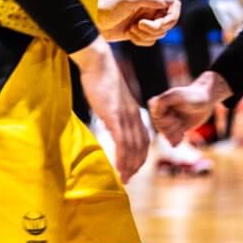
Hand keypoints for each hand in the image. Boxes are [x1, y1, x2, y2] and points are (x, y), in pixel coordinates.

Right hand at [74, 44, 148, 180]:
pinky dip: (122, 157)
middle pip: (141, 146)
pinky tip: (118, 166)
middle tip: (128, 178)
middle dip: (136, 165)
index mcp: (135, 112)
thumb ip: (115, 112)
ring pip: (132, 147)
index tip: (134, 168)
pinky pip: (121, 141)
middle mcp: (134, 116)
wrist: (99, 64)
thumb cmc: (102, 79)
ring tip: (123, 178)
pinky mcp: (114, 116)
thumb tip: (111, 122)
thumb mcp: (113, 100)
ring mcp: (125, 117)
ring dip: (129, 165)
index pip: (143, 140)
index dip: (140, 156)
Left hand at [97, 0, 178, 44]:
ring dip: (144, 35)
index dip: (172, 17)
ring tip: (130, 29)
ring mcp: (147, 22)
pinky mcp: (140, 33)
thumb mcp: (130, 0)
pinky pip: (150, 42)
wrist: (95, 22)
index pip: (174, 6)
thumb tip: (170, 0)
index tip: (160, 22)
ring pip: (159, 35)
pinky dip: (140, 41)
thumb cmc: (110, 8)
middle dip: (154, 28)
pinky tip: (129, 34)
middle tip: (139, 24)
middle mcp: (151, 9)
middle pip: (168, 24)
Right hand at [149, 73, 229, 144]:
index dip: (166, 118)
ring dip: (176, 132)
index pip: (156, 119)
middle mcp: (160, 114)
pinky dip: (177, 140)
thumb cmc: (192, 96)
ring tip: (182, 124)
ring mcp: (168, 123)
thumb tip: (153, 108)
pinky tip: (183, 134)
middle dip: (172, 125)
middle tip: (180, 118)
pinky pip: (172, 142)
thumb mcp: (177, 95)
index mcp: (156, 104)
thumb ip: (163, 100)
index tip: (174, 112)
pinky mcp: (176, 130)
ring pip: (166, 136)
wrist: (206, 101)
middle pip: (161, 129)